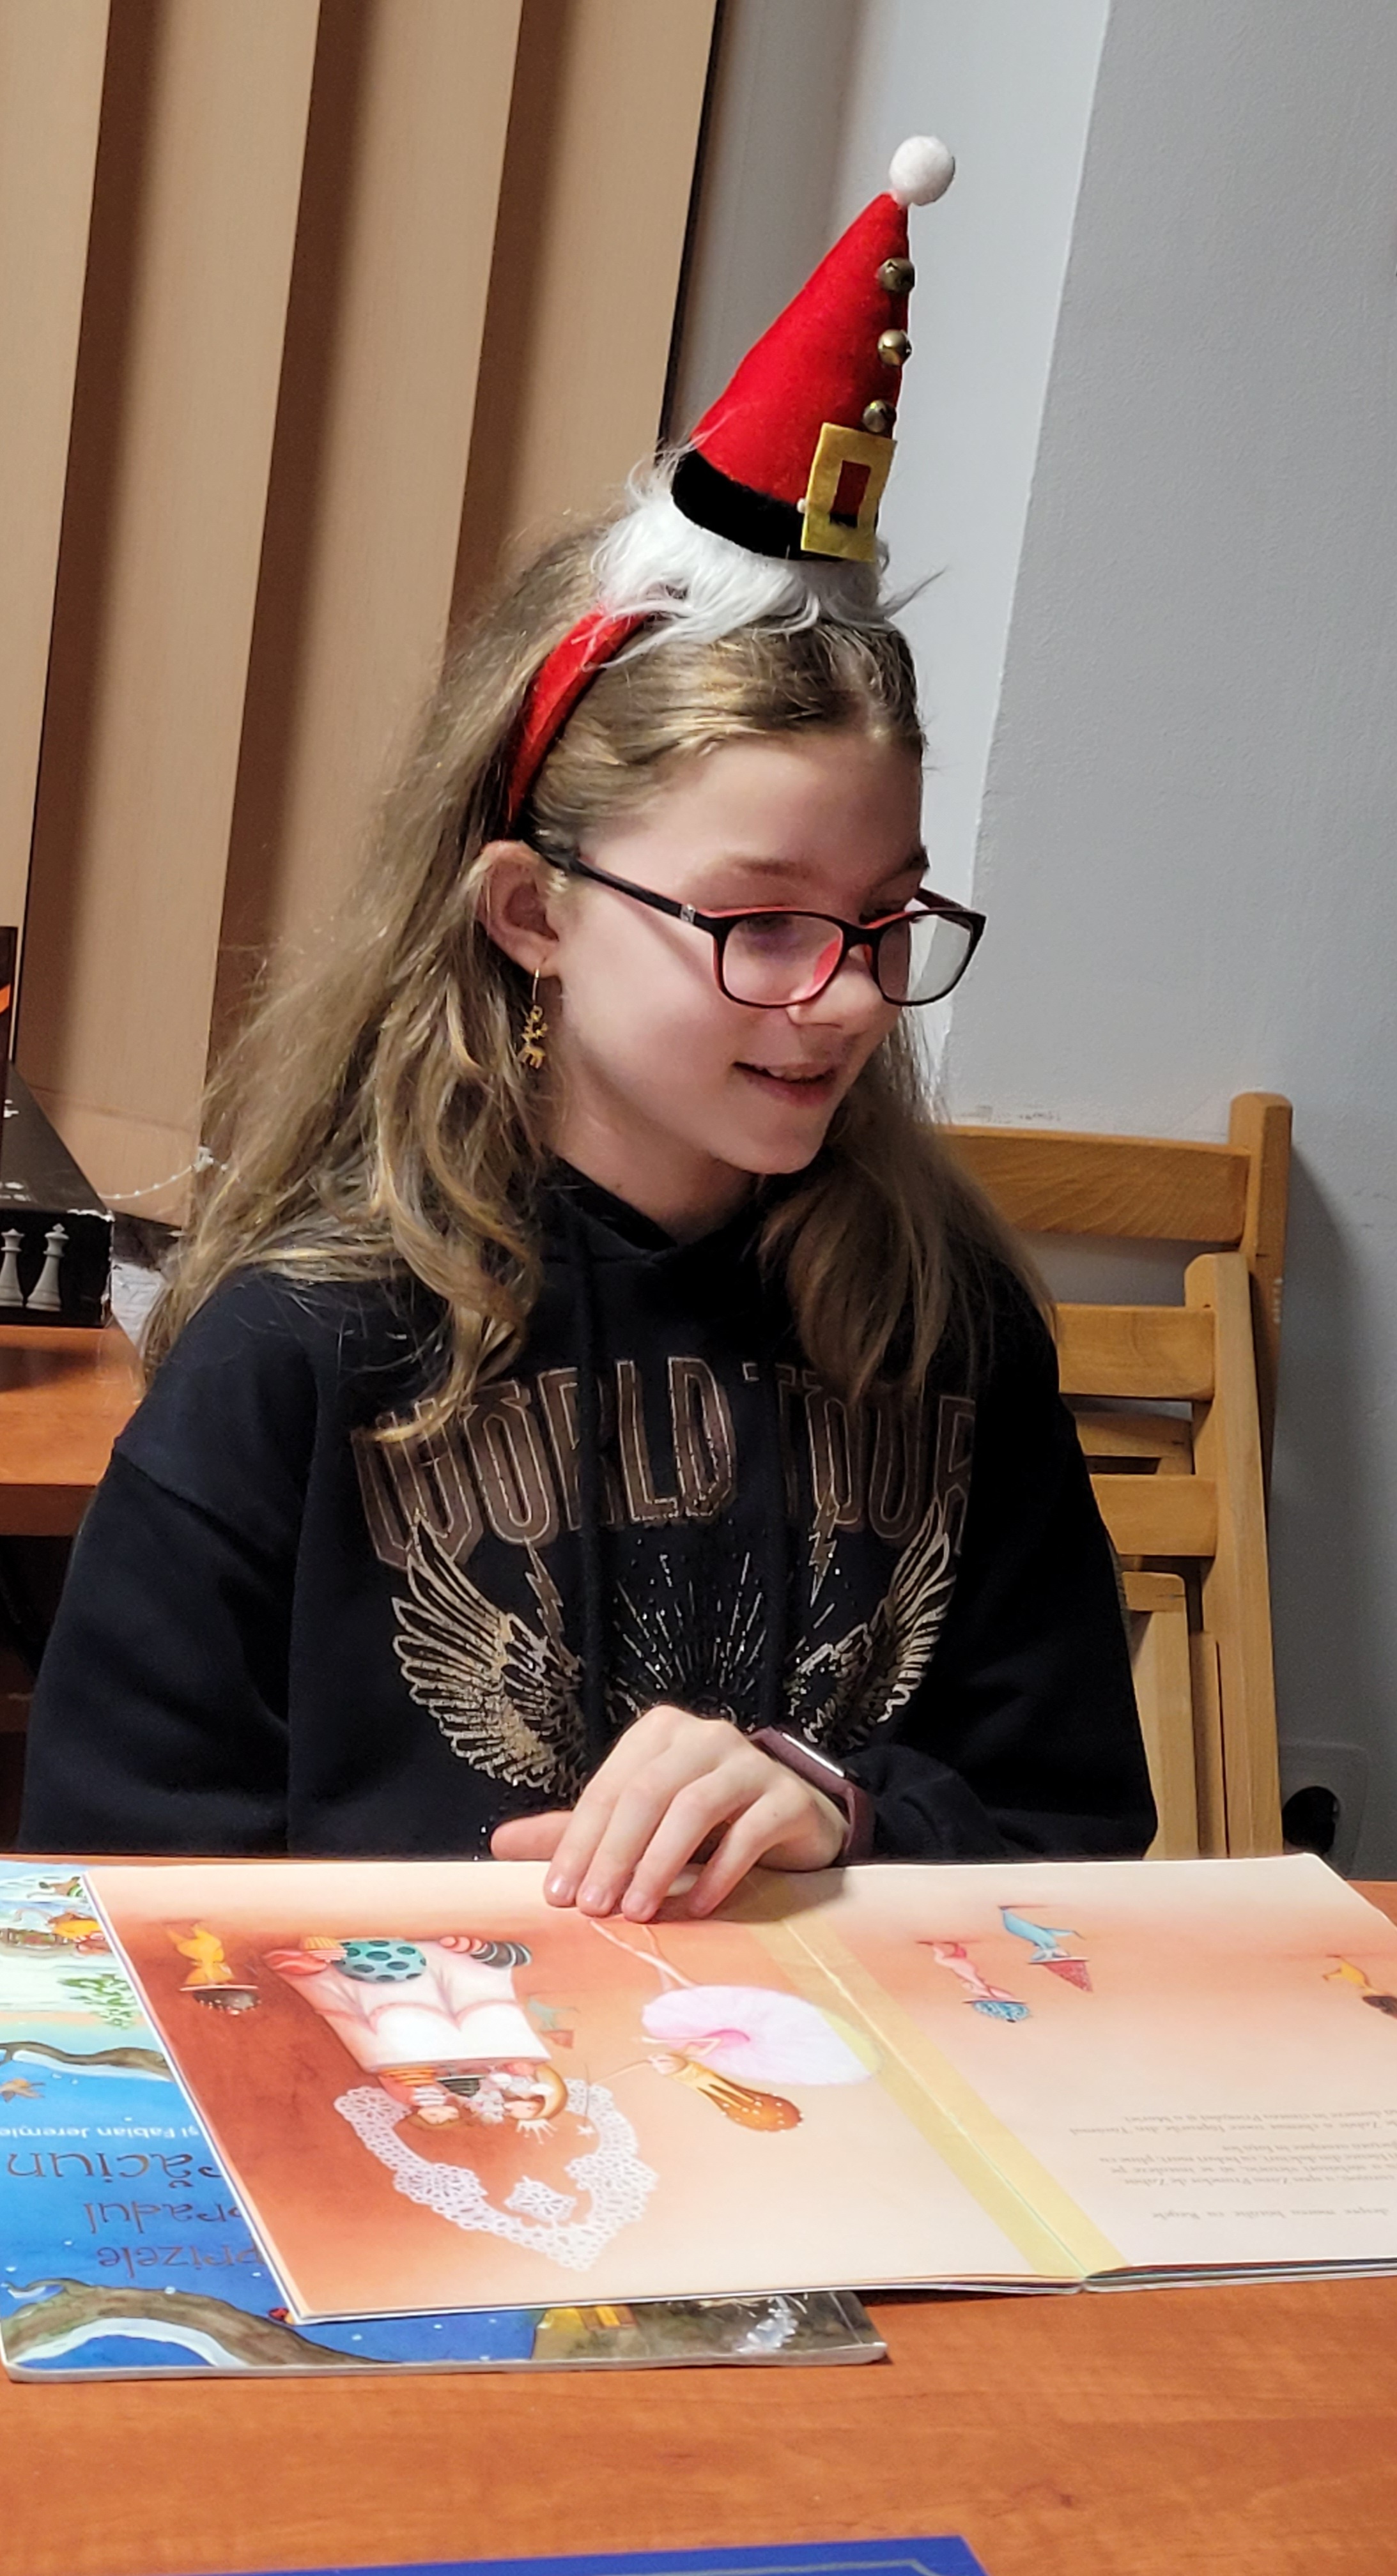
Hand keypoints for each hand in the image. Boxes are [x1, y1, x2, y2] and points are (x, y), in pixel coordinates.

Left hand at [489, 1705, 845, 1920]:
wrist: (791, 1816)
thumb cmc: (704, 1821)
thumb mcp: (639, 1822)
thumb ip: (577, 1832)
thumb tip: (499, 1843)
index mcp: (659, 1732)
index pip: (610, 1788)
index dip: (579, 1842)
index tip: (558, 1895)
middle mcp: (705, 1737)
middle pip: (647, 1793)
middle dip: (614, 1854)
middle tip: (593, 1908)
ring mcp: (751, 1762)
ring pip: (694, 1807)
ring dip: (659, 1864)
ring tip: (637, 1912)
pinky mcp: (788, 1797)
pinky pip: (748, 1833)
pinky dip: (718, 1873)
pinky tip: (696, 1908)